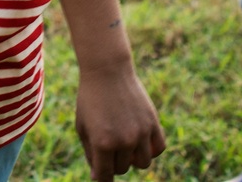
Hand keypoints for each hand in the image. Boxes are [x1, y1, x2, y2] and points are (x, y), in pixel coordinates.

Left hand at [74, 62, 164, 179]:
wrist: (107, 70)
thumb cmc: (90, 99)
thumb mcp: (83, 127)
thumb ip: (91, 154)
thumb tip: (100, 177)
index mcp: (103, 143)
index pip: (105, 176)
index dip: (102, 178)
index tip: (102, 174)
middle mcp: (124, 140)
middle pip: (123, 169)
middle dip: (114, 161)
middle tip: (107, 143)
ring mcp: (141, 132)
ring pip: (142, 163)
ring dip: (132, 157)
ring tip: (124, 142)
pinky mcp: (153, 122)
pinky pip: (159, 148)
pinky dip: (151, 149)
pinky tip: (140, 139)